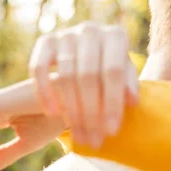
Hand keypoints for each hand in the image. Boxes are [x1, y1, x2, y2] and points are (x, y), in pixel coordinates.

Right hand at [29, 22, 138, 147]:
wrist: (92, 50)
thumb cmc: (114, 68)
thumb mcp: (126, 75)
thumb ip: (129, 86)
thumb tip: (132, 101)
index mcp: (116, 36)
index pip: (114, 72)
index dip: (112, 103)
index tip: (112, 131)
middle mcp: (91, 30)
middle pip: (89, 76)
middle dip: (92, 113)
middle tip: (94, 140)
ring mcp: (66, 34)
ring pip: (65, 76)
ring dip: (72, 110)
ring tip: (79, 136)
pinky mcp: (45, 40)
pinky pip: (39, 68)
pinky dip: (44, 92)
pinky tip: (52, 113)